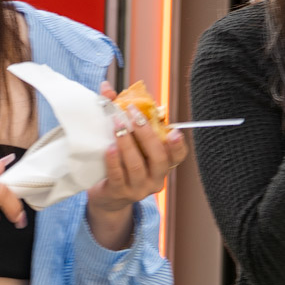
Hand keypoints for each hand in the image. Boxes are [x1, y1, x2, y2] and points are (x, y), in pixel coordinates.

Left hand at [89, 84, 188, 213]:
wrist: (106, 196)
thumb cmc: (120, 163)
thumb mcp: (126, 140)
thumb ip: (121, 114)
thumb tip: (106, 88)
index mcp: (162, 164)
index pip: (178, 156)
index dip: (178, 144)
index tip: (174, 130)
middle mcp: (156, 178)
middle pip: (159, 157)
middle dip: (146, 133)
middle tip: (132, 113)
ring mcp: (138, 189)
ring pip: (137, 166)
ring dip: (127, 143)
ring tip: (117, 125)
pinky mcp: (119, 193)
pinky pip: (118, 176)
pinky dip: (114, 160)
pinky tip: (108, 147)